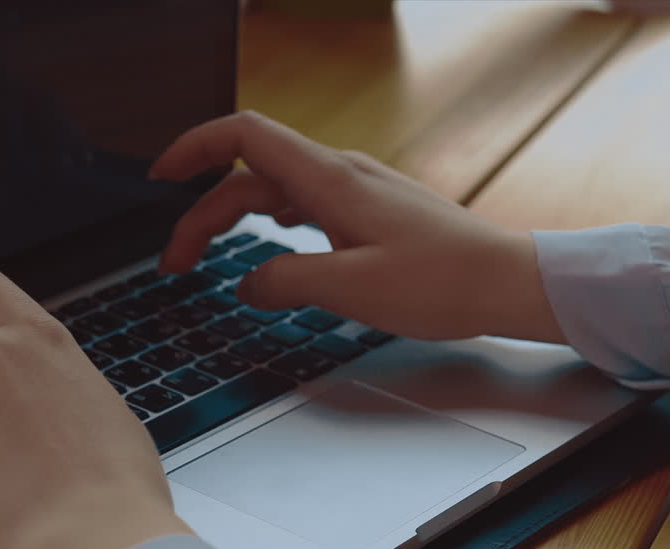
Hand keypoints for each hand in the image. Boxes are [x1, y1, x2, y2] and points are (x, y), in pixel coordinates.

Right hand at [151, 111, 564, 343]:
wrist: (509, 282)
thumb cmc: (444, 283)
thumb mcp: (352, 291)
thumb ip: (286, 283)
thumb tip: (246, 285)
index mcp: (330, 180)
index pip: (244, 137)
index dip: (193, 149)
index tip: (160, 178)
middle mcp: (341, 175)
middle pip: (250, 176)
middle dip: (202, 215)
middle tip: (176, 265)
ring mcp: (358, 191)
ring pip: (276, 193)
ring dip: (234, 222)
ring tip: (207, 261)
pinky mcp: (372, 212)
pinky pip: (306, 206)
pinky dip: (271, 225)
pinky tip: (270, 249)